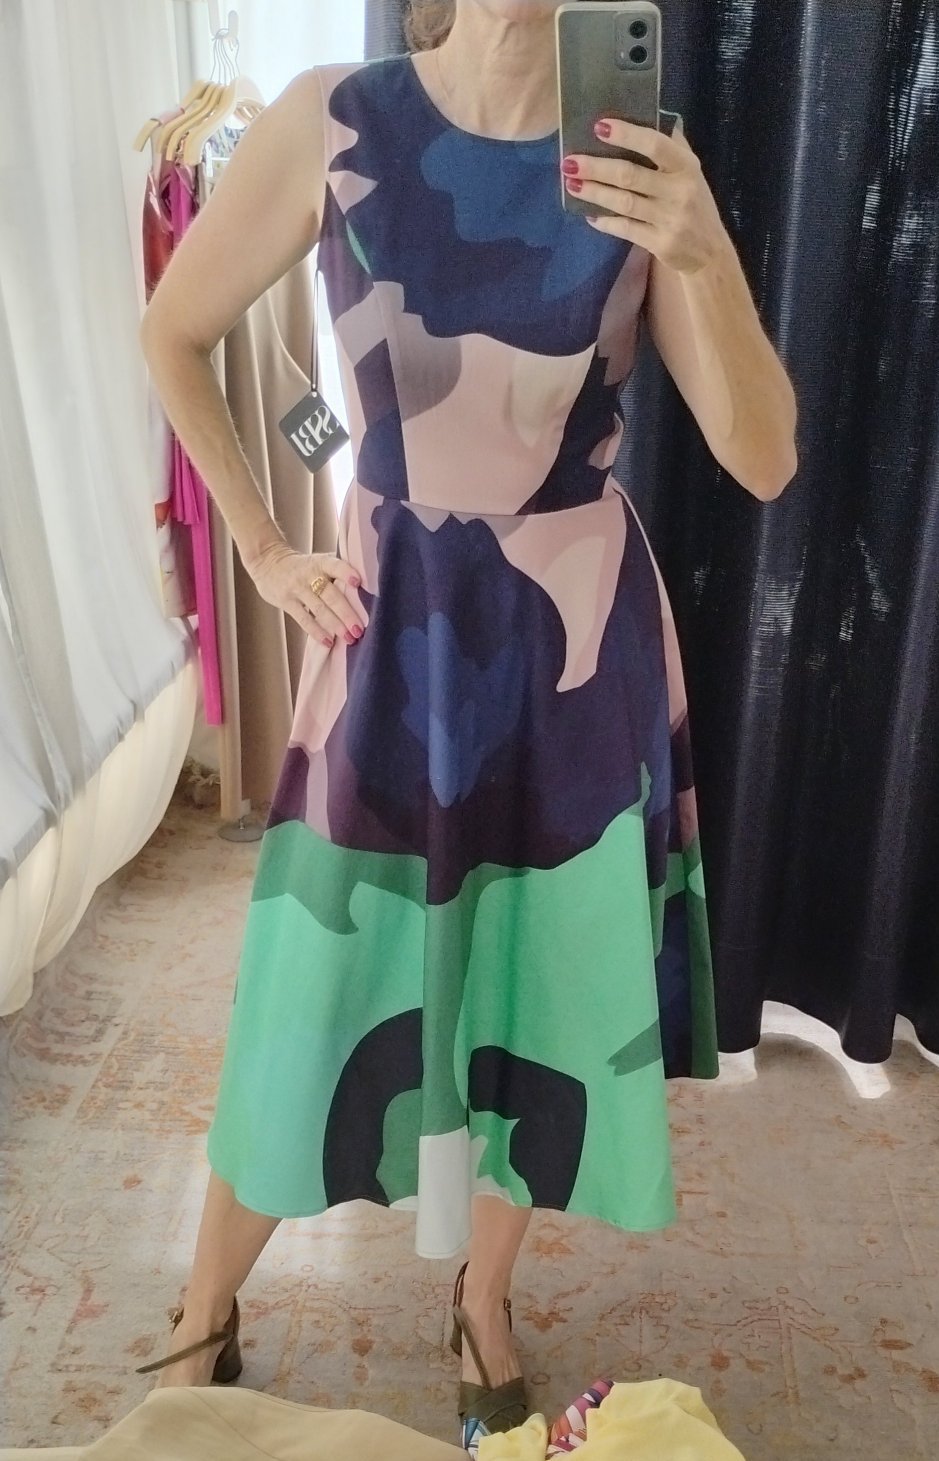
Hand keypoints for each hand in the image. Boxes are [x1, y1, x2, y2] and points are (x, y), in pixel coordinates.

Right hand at [246, 540, 364, 647]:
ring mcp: (297, 589)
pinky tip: (328, 642)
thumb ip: (335, 571)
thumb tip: (363, 588)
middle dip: (347, 613)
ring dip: (336, 625)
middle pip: (330, 595)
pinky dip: (317, 632)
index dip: (346, 572)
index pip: (335, 565)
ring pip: (319, 609)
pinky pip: (303, 619)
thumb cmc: (302, 566)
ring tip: (349, 638)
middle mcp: (309, 575)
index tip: (358, 582)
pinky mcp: (286, 602)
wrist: (267, 562)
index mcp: (320, 562)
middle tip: (360, 629)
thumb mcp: (317, 561)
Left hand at [562, 117, 726, 274]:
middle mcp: (679, 191)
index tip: (599, 127)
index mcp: (686, 167)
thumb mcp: (693, 174)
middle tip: (569, 162)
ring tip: (572, 184)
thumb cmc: (696, 206)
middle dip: (597, 168)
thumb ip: (673, 148)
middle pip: (631, 175)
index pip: (655, 145)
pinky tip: (590, 215)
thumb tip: (653, 116)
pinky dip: (606, 222)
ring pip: (624, 203)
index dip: (626, 135)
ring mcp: (670, 219)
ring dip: (595, 193)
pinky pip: (626, 229)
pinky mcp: (660, 244)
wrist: (710, 253)